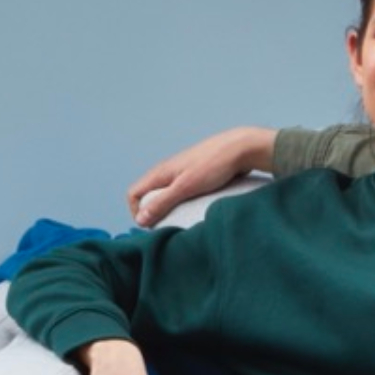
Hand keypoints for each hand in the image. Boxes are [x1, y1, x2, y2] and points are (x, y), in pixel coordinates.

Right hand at [127, 127, 273, 224]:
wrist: (241, 148)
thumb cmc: (214, 165)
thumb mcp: (186, 187)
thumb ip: (162, 202)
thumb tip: (140, 220)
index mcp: (160, 172)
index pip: (134, 194)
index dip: (137, 212)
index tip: (153, 225)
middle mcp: (167, 171)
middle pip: (148, 196)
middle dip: (154, 212)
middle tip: (170, 225)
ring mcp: (181, 173)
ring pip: (165, 194)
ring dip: (169, 208)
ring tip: (184, 219)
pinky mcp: (195, 176)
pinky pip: (181, 192)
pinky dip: (183, 203)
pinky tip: (197, 209)